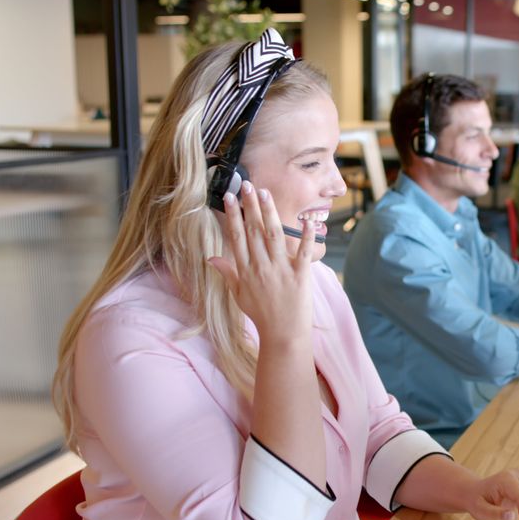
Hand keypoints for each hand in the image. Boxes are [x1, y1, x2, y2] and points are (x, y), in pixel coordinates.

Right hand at [207, 183, 316, 343]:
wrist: (283, 334)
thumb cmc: (261, 314)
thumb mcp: (238, 295)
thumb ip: (227, 273)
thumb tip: (211, 257)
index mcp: (246, 271)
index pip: (237, 237)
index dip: (233, 216)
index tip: (229, 197)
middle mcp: (261, 267)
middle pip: (254, 231)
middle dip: (249, 206)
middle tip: (247, 185)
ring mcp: (281, 270)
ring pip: (274, 236)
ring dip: (270, 213)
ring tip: (265, 194)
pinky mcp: (300, 275)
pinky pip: (304, 252)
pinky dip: (307, 236)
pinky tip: (308, 219)